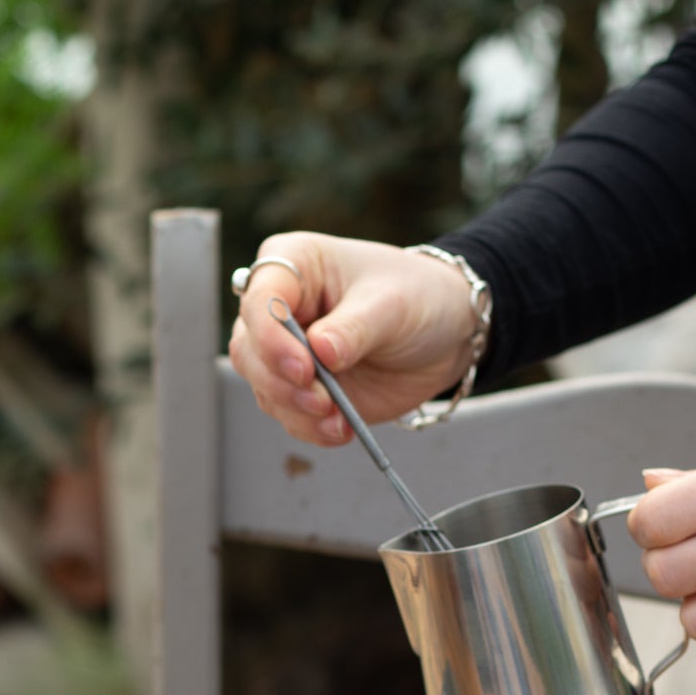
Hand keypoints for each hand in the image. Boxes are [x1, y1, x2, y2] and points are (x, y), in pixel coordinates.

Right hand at [227, 233, 478, 446]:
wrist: (446, 333)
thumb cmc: (417, 295)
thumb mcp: (392, 304)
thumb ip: (355, 328)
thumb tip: (321, 351)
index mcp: (293, 266)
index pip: (259, 300)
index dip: (271, 338)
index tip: (304, 367)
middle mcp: (280, 309)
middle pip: (249, 350)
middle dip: (280, 382)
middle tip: (322, 400)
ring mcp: (287, 352)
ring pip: (264, 387)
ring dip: (296, 411)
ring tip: (337, 419)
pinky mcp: (302, 389)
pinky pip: (289, 414)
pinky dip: (310, 427)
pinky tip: (340, 428)